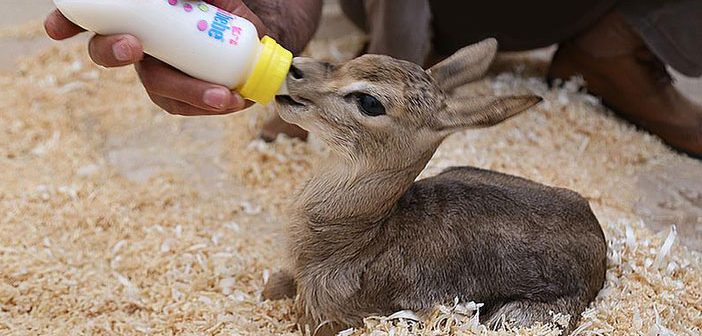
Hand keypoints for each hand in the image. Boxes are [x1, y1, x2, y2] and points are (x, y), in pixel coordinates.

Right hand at [44, 0, 267, 115]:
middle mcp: (139, 43)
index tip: (57, 29)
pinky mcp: (180, 95)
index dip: (68, 21)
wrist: (257, 33)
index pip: (92, 17)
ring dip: (187, 92)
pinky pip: (184, 104)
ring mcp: (158, 71)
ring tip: (223, 95)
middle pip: (108, 53)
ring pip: (157, 86)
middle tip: (133, 47)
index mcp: (137, 16)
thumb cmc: (225, 5)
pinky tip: (233, 100)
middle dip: (112, 52)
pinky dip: (209, 104)